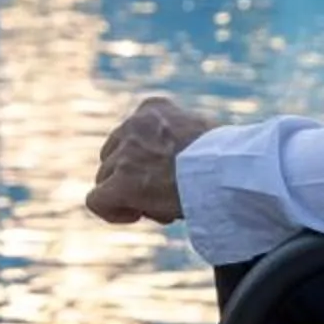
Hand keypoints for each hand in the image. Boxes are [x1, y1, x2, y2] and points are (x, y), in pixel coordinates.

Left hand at [86, 96, 216, 225]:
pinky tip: (135, 215)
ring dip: (128, 196)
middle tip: (162, 193)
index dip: (144, 160)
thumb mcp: (201, 133)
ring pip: (106, 179)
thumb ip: (177, 138)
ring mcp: (123, 153)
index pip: (132, 135)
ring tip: (160, 205)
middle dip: (132, 178)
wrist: (227, 170)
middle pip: (114, 157)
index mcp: (153, 108)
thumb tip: (172, 163)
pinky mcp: (120, 181)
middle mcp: (132, 125)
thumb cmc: (226, 158)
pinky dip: (111, 211)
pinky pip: (96, 201)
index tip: (167, 173)